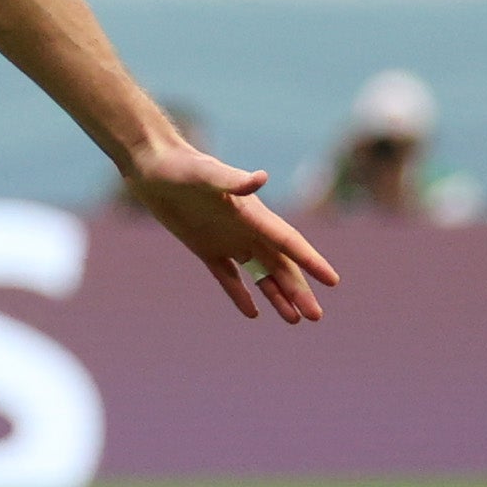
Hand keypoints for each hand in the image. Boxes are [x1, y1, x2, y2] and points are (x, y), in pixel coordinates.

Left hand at [122, 137, 339, 323]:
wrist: (154, 165)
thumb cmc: (181, 166)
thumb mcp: (206, 173)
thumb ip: (233, 179)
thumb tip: (261, 177)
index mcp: (252, 214)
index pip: (289, 242)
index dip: (310, 261)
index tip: (332, 281)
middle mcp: (246, 229)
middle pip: (280, 265)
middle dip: (298, 290)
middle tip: (316, 317)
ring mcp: (227, 240)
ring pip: (260, 274)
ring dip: (277, 296)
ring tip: (295, 320)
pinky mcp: (206, 248)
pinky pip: (228, 277)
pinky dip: (241, 294)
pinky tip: (253, 313)